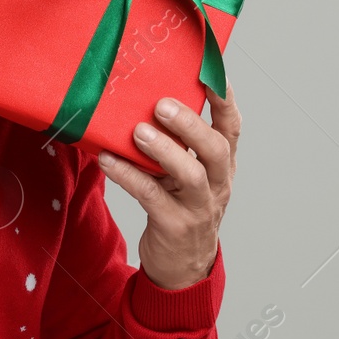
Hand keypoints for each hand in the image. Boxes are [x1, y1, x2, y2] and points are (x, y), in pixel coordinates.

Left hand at [96, 82, 239, 289]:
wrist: (182, 268)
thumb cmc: (179, 208)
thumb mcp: (185, 176)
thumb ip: (175, 145)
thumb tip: (139, 102)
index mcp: (221, 166)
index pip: (231, 128)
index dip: (224, 99)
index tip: (211, 71)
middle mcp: (216, 184)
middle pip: (215, 149)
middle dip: (190, 124)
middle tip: (162, 104)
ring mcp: (198, 207)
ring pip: (190, 174)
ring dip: (163, 150)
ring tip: (137, 132)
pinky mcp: (174, 226)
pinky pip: (151, 196)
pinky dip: (127, 175)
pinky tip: (107, 160)